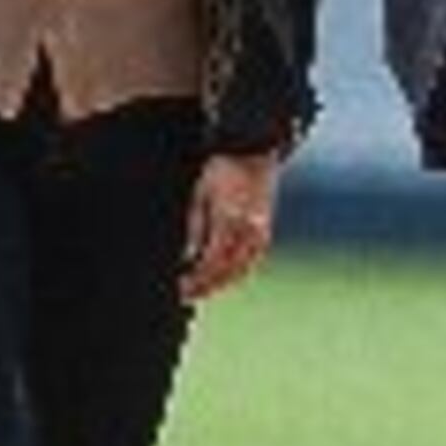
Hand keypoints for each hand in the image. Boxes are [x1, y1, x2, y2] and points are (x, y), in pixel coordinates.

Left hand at [180, 149, 280, 299]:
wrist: (253, 151)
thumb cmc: (222, 169)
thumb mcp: (200, 194)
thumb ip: (195, 228)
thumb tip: (187, 258)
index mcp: (228, 220)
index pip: (210, 263)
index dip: (195, 279)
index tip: (180, 287)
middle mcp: (247, 230)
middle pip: (226, 271)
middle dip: (206, 287)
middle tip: (187, 294)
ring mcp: (259, 231)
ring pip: (242, 270)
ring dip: (222, 284)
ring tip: (203, 290)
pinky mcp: (265, 230)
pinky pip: (252, 260)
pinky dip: (238, 272)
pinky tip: (224, 277)